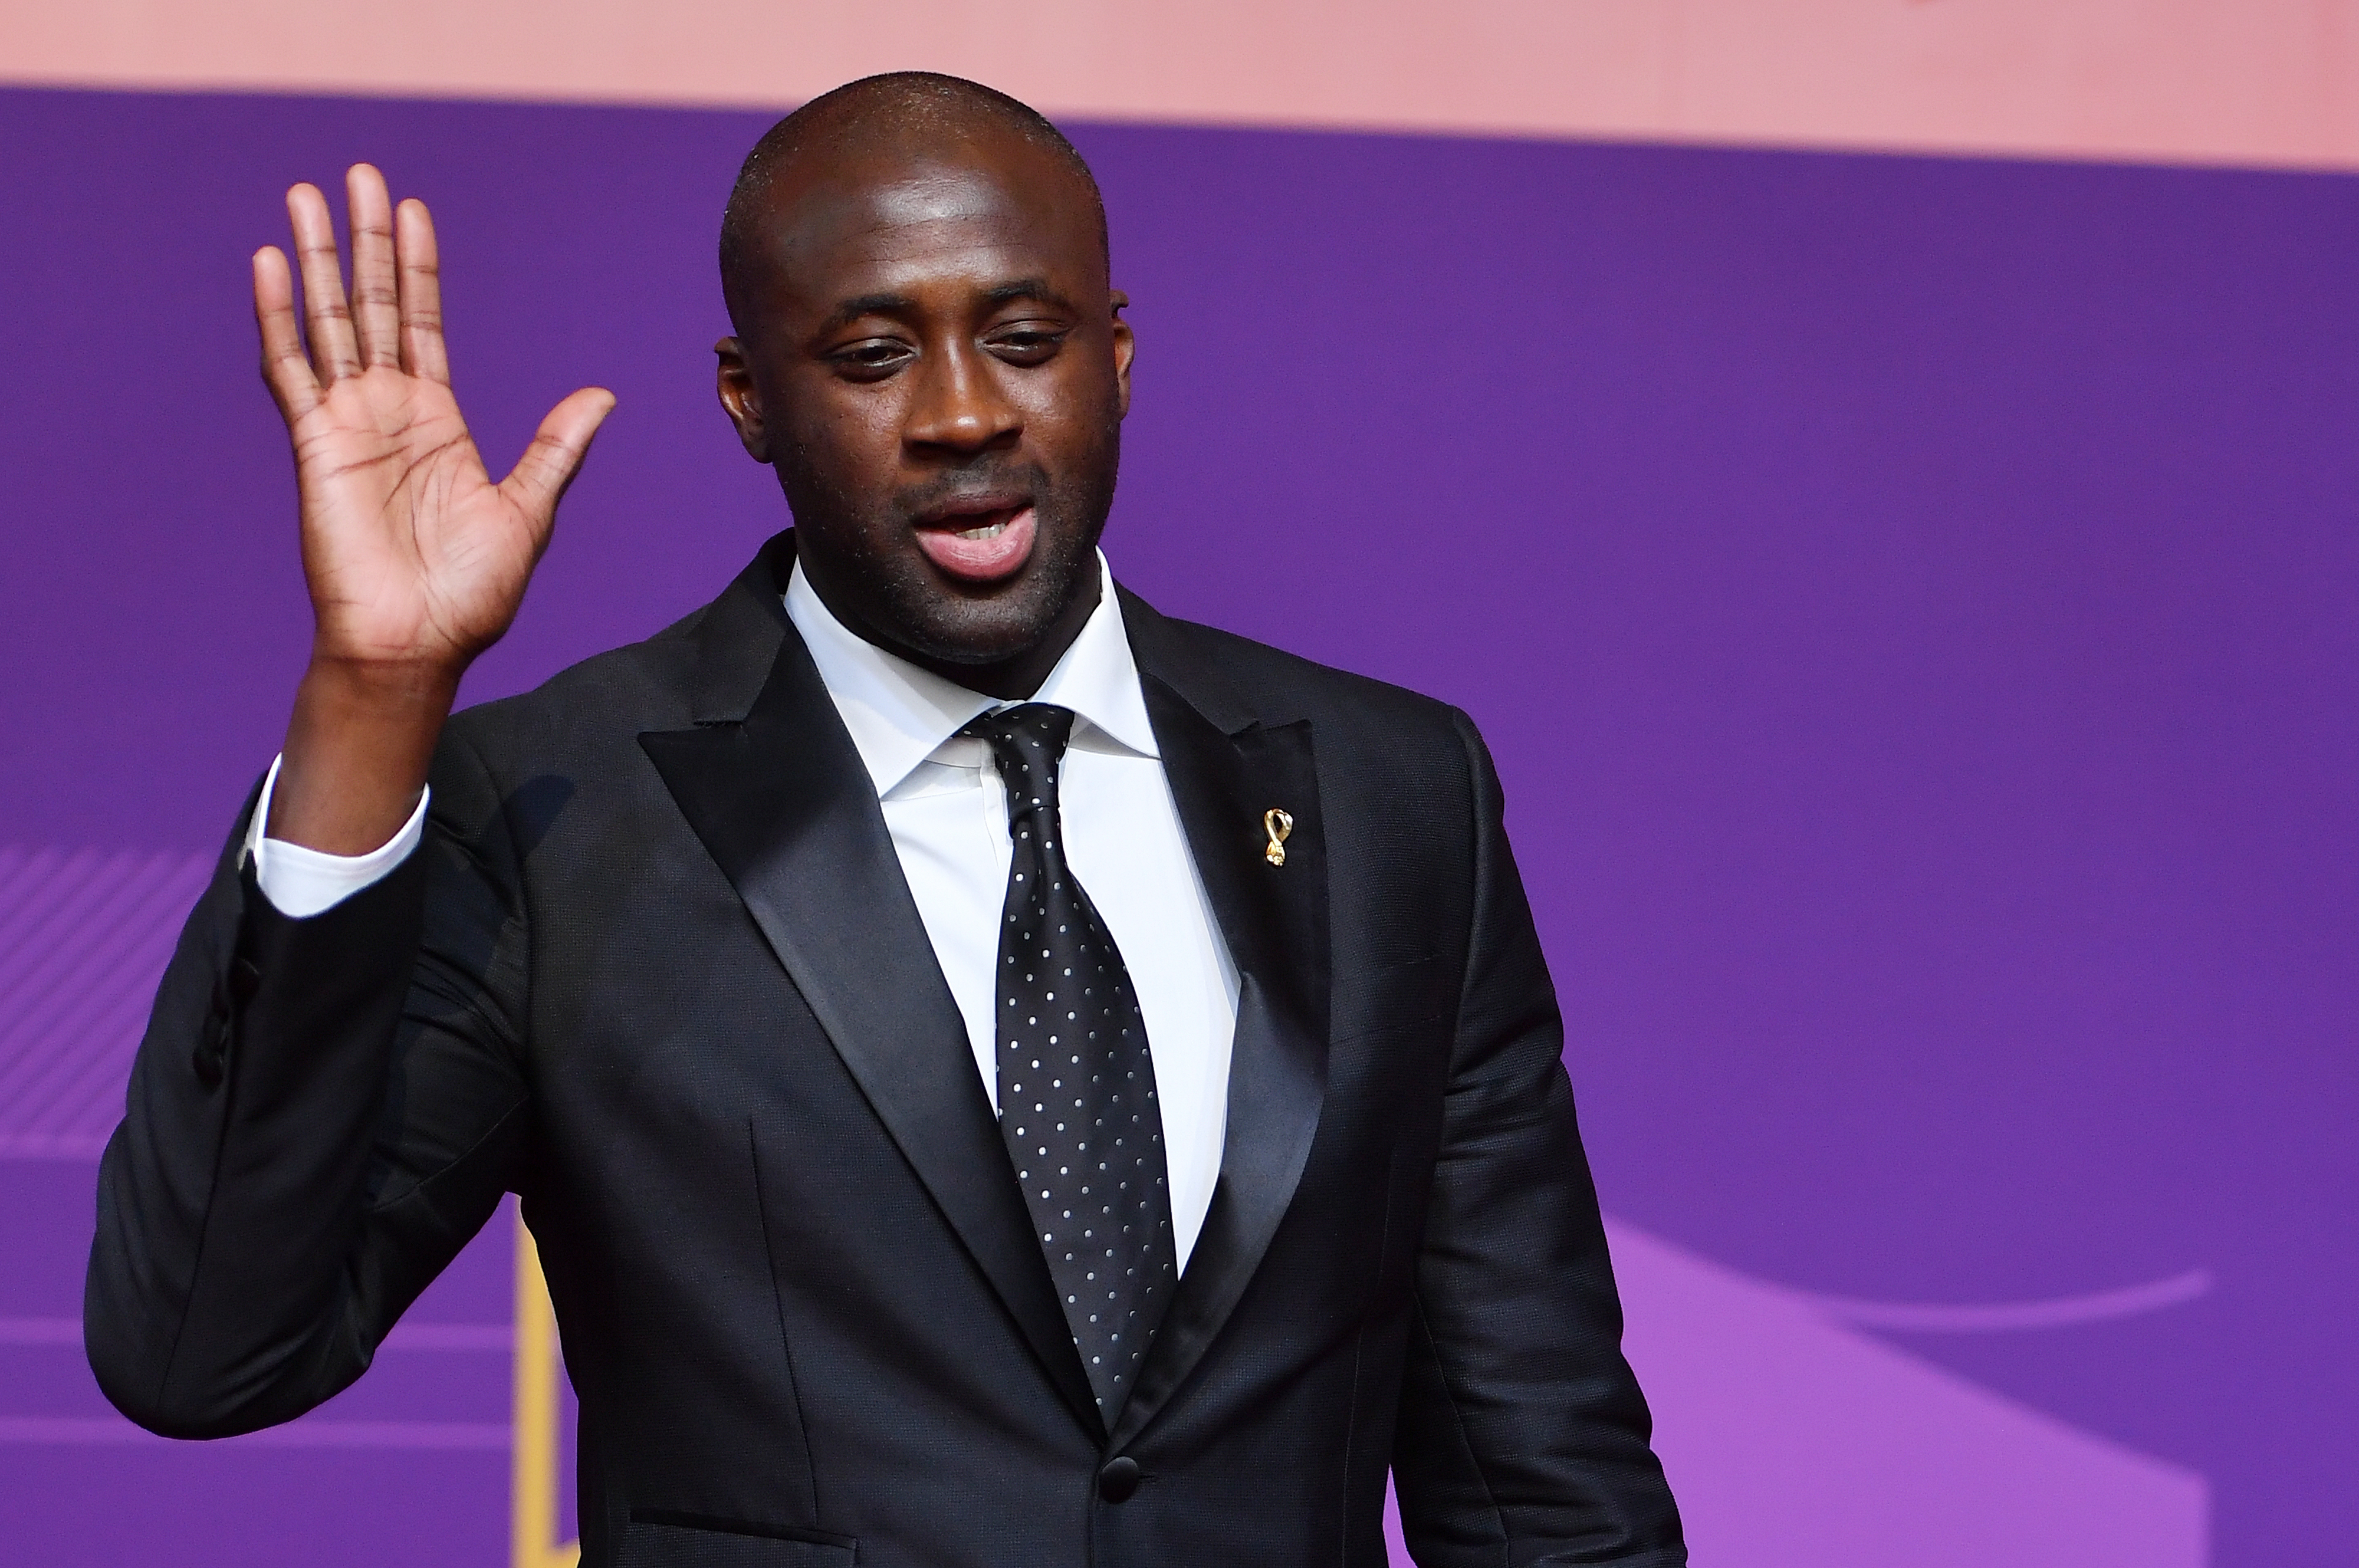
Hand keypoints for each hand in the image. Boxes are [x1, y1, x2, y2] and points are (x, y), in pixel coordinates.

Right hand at [257, 165, 613, 852]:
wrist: (419, 645)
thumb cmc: (471, 594)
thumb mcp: (528, 510)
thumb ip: (555, 448)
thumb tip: (602, 397)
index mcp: (438, 421)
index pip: (422, 323)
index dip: (416, 267)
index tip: (413, 211)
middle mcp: (387, 410)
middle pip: (371, 304)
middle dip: (365, 240)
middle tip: (358, 174)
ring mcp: (346, 422)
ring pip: (327, 320)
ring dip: (317, 258)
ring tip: (307, 194)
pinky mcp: (313, 444)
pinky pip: (290, 368)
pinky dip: (279, 316)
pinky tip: (272, 262)